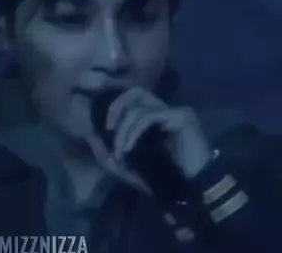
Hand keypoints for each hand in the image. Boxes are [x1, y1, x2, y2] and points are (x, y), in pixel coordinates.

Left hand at [87, 87, 212, 192]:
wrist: (192, 191)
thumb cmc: (162, 176)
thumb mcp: (129, 163)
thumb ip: (111, 148)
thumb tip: (91, 133)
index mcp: (154, 114)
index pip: (131, 96)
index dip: (115, 105)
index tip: (103, 126)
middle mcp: (165, 108)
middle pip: (135, 92)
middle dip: (116, 107)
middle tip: (108, 129)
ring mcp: (175, 110)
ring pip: (140, 107)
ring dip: (124, 129)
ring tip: (120, 151)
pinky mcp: (182, 117)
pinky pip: (149, 116)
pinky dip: (134, 131)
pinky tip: (129, 148)